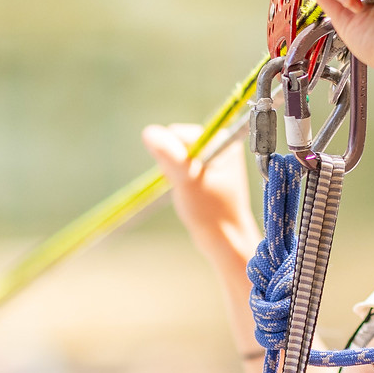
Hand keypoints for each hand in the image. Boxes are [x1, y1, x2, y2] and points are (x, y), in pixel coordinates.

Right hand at [142, 123, 257, 268]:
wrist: (224, 239)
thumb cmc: (210, 212)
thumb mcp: (187, 181)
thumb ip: (170, 156)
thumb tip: (149, 133)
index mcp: (223, 139)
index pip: (180, 133)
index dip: (173, 156)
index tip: (185, 178)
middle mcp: (219, 143)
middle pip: (177, 143)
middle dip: (174, 165)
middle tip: (188, 187)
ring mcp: (213, 157)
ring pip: (176, 156)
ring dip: (175, 174)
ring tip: (190, 192)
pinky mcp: (206, 170)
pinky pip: (181, 168)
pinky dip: (179, 180)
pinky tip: (189, 193)